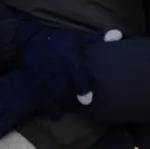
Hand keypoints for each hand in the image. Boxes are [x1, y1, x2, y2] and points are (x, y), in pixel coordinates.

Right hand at [0, 24, 102, 138]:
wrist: (29, 41)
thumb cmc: (60, 41)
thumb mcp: (78, 37)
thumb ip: (98, 39)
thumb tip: (120, 35)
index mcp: (68, 57)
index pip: (76, 73)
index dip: (81, 88)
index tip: (86, 99)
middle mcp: (54, 69)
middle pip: (65, 92)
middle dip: (71, 101)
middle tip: (77, 106)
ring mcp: (42, 80)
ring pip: (54, 100)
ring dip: (61, 107)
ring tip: (65, 110)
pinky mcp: (33, 88)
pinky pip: (42, 105)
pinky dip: (50, 111)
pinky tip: (55, 113)